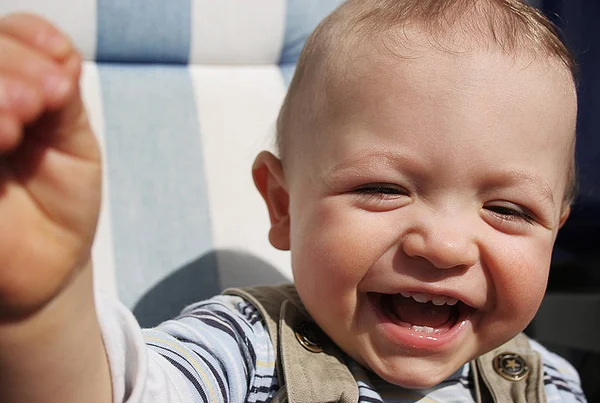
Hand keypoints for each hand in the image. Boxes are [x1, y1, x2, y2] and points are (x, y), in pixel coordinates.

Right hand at [0, 14, 100, 318]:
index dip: (24, 37)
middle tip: (44, 96)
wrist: (53, 260)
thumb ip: (63, 101)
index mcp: (4, 88)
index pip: (0, 38)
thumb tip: (64, 57)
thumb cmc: (61, 196)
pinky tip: (7, 135)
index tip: (61, 58)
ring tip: (26, 114)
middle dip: (7, 63)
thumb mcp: (73, 142)